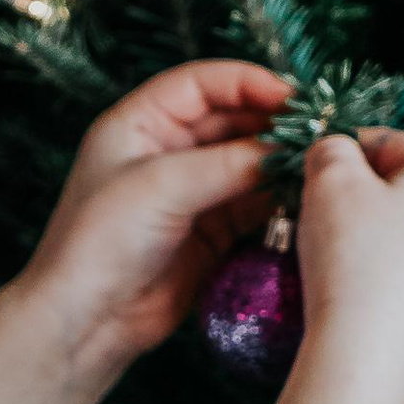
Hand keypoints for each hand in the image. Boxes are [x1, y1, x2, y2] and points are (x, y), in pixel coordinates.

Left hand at [16, 60, 292, 370]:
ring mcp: (188, 192)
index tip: (293, 98)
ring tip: (317, 167)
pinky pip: (252, 205)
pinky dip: (277, 201)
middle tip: (317, 134)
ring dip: (279, 165)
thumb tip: (286, 150)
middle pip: (231, 120)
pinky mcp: (208, 232)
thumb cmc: (102, 240)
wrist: (86, 320)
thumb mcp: (163, 185)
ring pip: (246, 164)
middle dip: (272, 125)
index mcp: (139, 123)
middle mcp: (164, 152)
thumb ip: (229, 163)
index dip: (248, 83)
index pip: (202, 84)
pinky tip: (304, 200)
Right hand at [296, 128, 403, 372]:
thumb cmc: (352, 257)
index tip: (319, 176)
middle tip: (327, 217)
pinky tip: (369, 287)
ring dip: (386, 233)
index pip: (396, 143)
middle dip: (371, 196)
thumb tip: (336, 151)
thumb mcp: (327, 180)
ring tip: (345, 255)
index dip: (351, 154)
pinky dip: (400, 271)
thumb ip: (331, 148)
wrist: (369, 352)